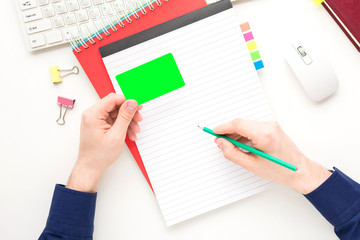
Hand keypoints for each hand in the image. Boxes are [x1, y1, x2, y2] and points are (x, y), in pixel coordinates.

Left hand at [66, 93, 142, 192]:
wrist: (91, 167)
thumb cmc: (99, 155)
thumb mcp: (116, 135)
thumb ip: (125, 117)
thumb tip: (131, 103)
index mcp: (93, 114)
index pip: (112, 99)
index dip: (127, 100)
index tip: (137, 106)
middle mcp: (92, 115)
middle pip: (115, 106)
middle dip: (129, 113)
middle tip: (138, 119)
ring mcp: (96, 120)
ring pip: (116, 113)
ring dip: (127, 121)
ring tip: (135, 130)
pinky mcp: (99, 125)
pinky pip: (114, 120)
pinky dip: (123, 126)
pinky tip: (129, 134)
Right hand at [213, 119, 330, 193]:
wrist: (299, 170)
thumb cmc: (280, 170)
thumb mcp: (251, 164)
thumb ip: (232, 153)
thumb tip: (221, 143)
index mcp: (264, 134)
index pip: (237, 124)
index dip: (223, 128)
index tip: (214, 132)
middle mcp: (269, 126)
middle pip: (241, 123)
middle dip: (228, 131)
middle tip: (220, 141)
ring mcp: (272, 125)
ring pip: (247, 124)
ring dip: (236, 133)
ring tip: (230, 145)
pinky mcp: (272, 127)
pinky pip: (253, 126)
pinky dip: (245, 133)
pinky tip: (241, 143)